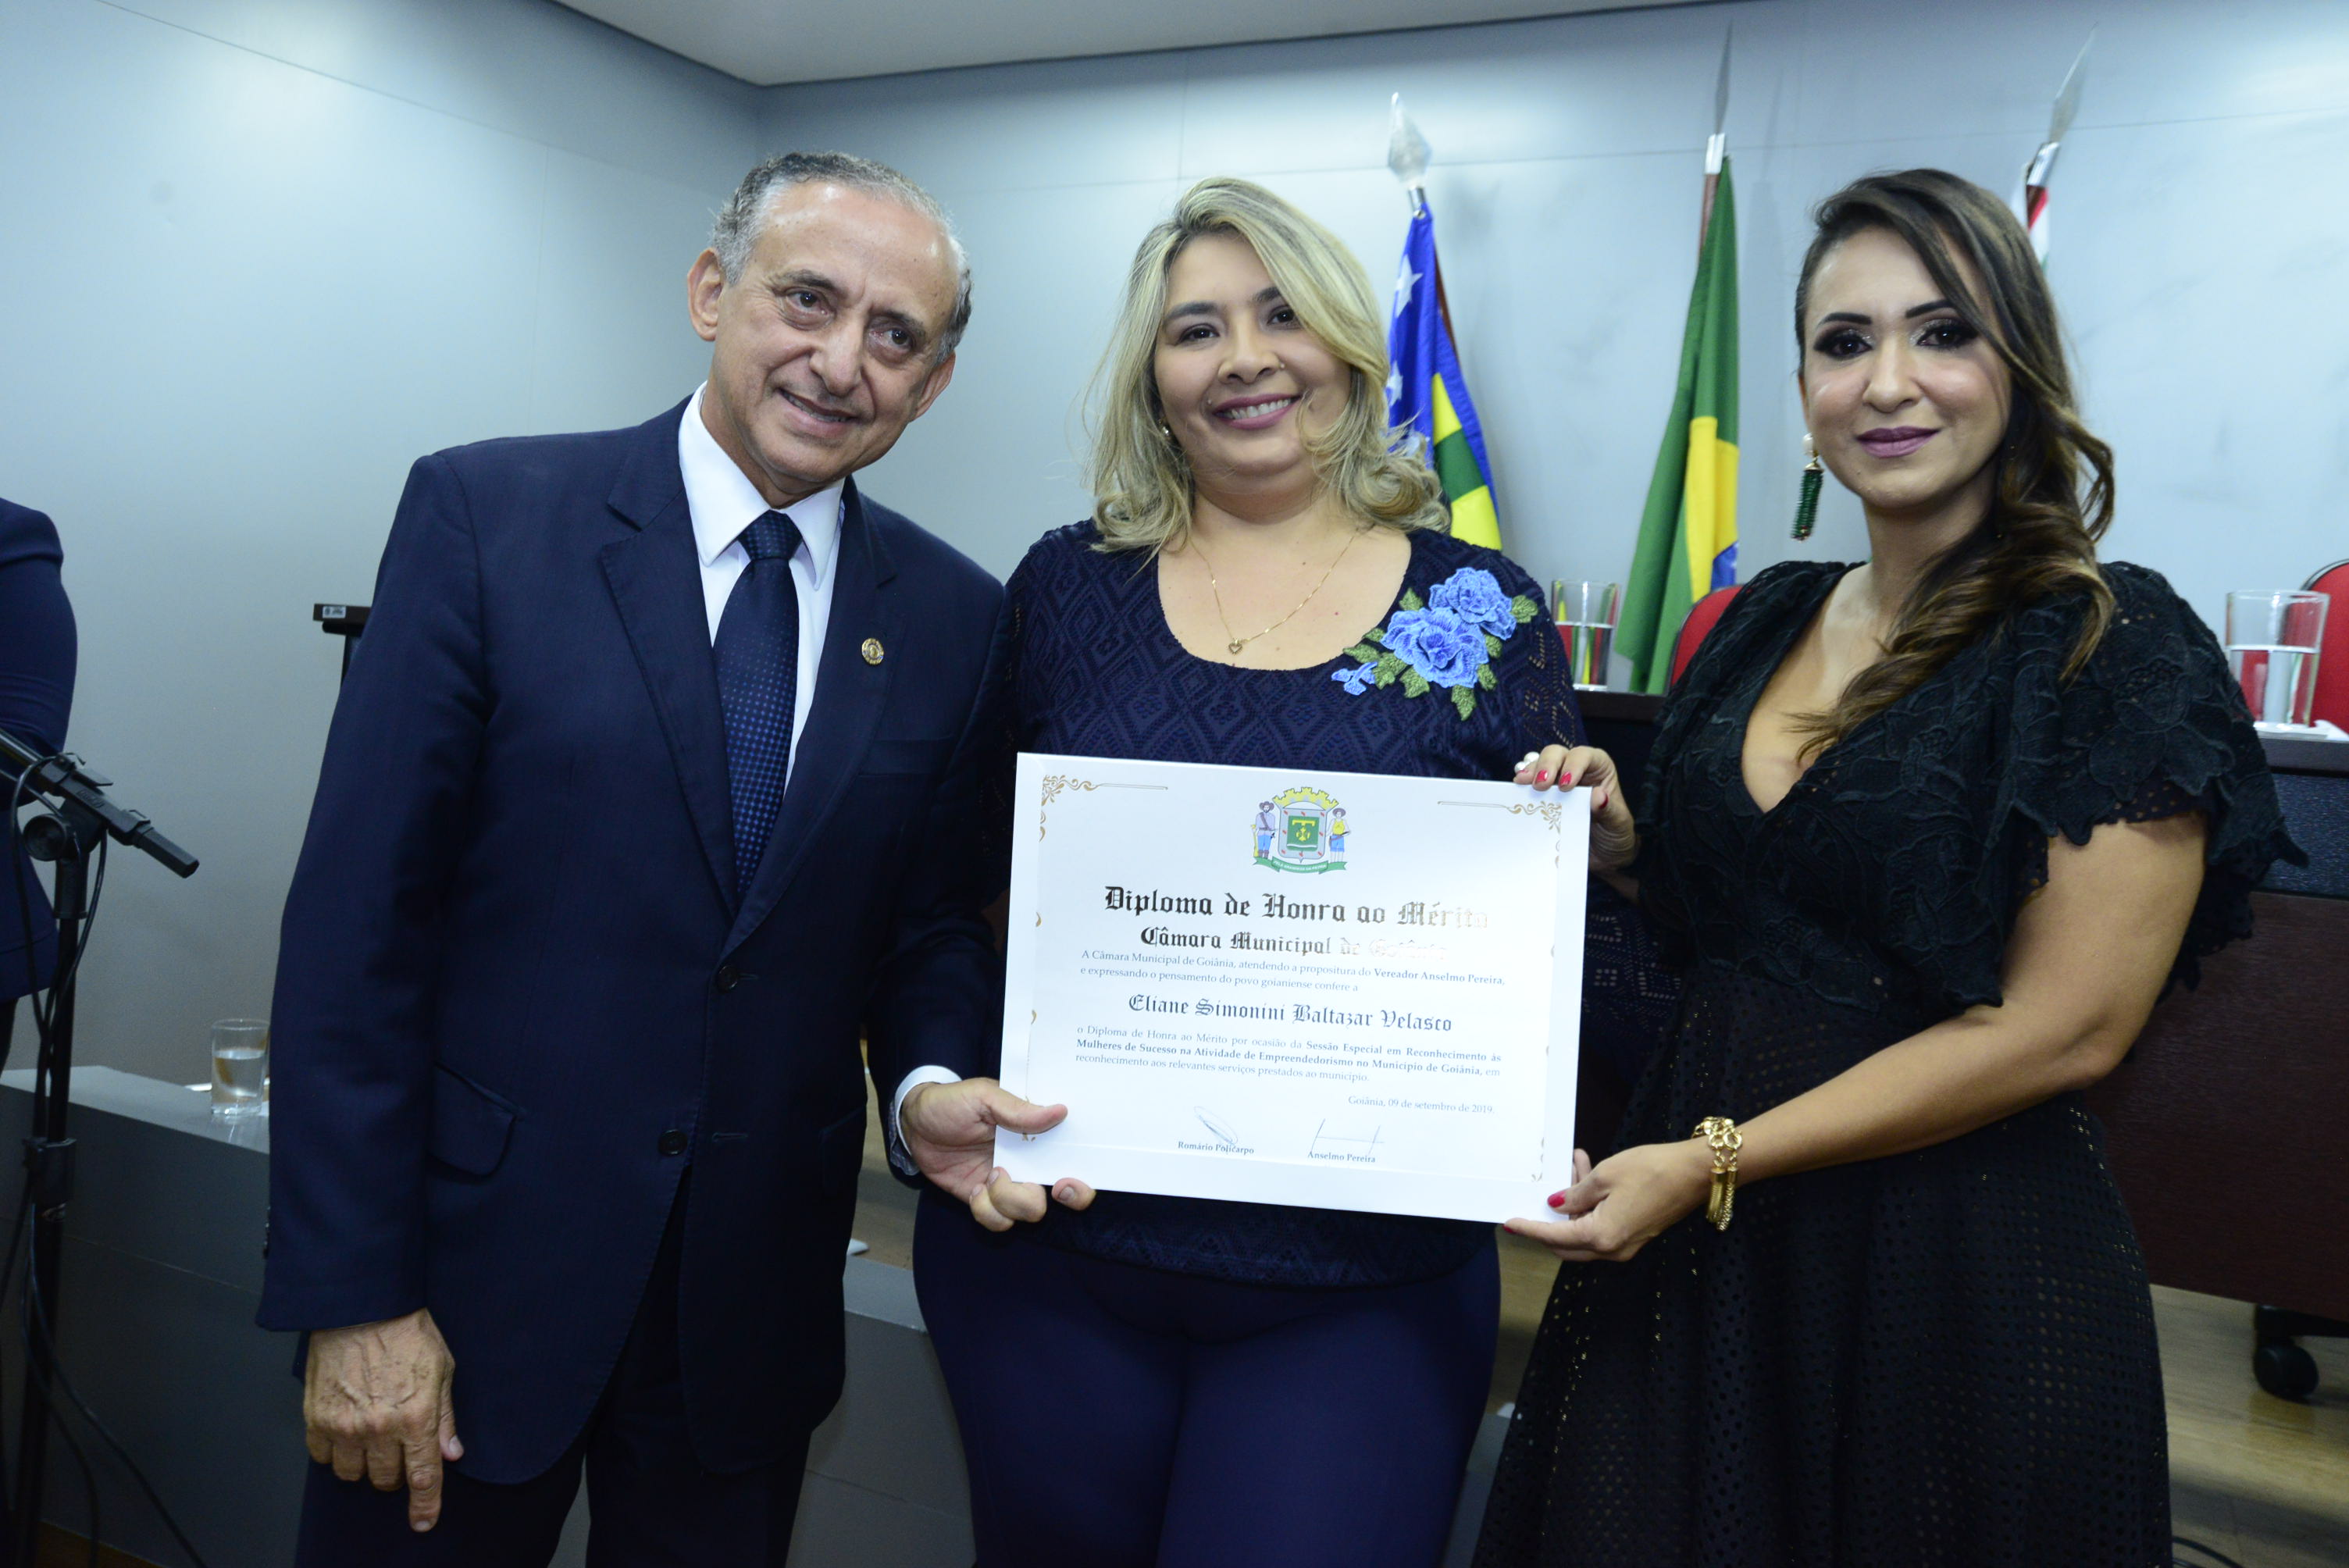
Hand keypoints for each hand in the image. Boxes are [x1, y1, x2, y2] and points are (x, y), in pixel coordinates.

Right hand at [304, 1308, 460, 1531]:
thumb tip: (451, 1454)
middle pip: (385, 1480)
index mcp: (415, 1417)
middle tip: (398, 1450)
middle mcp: (378, 1428)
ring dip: (364, 1464)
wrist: (362, 1307)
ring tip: (371, 1437)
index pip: (423, 1477)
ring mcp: (344, 1425)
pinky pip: (322, 1457)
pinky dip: (335, 1452)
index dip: (425, 1505)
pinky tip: (346, 1431)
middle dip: (395, 1473)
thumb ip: (445, 1417)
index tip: (423, 1522)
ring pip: (352, 1474)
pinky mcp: (316, 1417)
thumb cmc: (407, 1332)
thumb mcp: (442, 1370)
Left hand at [901, 1078, 1095, 1231]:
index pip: (1074, 1157)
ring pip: (1030, 1212)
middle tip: (1037, 1186)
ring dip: (1009, 1200)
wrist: (913, 1123)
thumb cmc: (952, 1102)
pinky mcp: (986, 1200)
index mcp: (1036, 1133)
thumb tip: (1059, 1111)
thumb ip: (1018, 1108)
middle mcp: (1030, 1161)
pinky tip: (974, 1189)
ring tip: (990, 1176)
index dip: (1082, 1178)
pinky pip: (998, 1221)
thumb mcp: (983, 1095)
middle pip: (1066, 1196)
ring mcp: (1009, 1183)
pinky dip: (986, 1210)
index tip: (1067, 1180)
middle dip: (1061, 1197)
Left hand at [1502, 1140, 1711, 1262]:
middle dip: (1551, 1217)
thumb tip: (1556, 1206)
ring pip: (1584, 1231)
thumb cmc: (1650, 1170)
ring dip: (1574, 1203)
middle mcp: (1612, 1249)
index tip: (1509, 1223)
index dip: (1530, 1229)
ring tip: (1575, 1164)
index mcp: (1600, 1237)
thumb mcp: (1604, 1176)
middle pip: (1566, 1243)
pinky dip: (1590, 1205)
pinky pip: (1601, 1226)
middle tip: (1546, 1187)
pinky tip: (1589, 1174)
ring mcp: (1626, 1245)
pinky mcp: (1635, 1234)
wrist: (1696, 1173)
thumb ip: (1575, 1195)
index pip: (1554, 1237)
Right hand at [1514, 744, 1636, 873]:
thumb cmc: (1615, 834)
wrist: (1604, 856)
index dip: (1573, 765)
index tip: (1565, 785)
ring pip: (1539, 766)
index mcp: (1598, 769)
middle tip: (1539, 785)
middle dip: (1545, 766)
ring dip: (1529, 773)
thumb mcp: (1618, 823)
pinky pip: (1528, 787)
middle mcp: (1576, 770)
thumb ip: (1609, 809)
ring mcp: (1556, 783)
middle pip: (1556, 755)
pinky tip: (1516, 793)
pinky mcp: (1543, 798)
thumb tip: (1597, 796)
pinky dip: (1521, 789)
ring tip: (1520, 784)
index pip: (1584, 756)